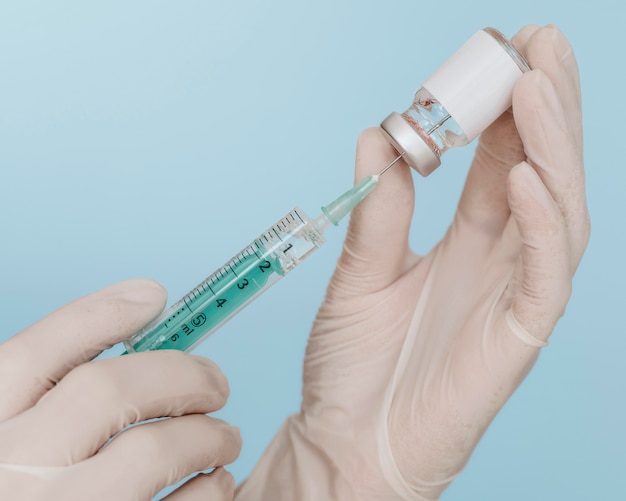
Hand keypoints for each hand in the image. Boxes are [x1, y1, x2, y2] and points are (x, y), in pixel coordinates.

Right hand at [0, 279, 240, 500]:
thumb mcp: (8, 444)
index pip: (35, 354)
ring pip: (151, 453)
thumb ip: (43, 402)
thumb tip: (138, 309)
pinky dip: (210, 491)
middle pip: (107, 392)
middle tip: (216, 381)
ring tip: (225, 435)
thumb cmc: (24, 492)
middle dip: (179, 374)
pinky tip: (216, 484)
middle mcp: (10, 478)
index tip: (153, 298)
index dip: (101, 315)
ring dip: (206, 435)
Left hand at [236, 25, 588, 499]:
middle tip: (538, 43)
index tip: (496, 56)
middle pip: (537, 171)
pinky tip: (522, 174)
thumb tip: (378, 136)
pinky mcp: (518, 335)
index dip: (502, 110)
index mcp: (462, 242)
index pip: (496, 162)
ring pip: (555, 208)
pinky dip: (543, 222)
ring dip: (552, 144)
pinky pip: (545, 271)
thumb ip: (378, 210)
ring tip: (537, 83)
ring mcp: (512, 294)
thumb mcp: (359, 274)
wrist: (348, 440)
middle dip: (544, 107)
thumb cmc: (353, 366)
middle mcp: (496, 260)